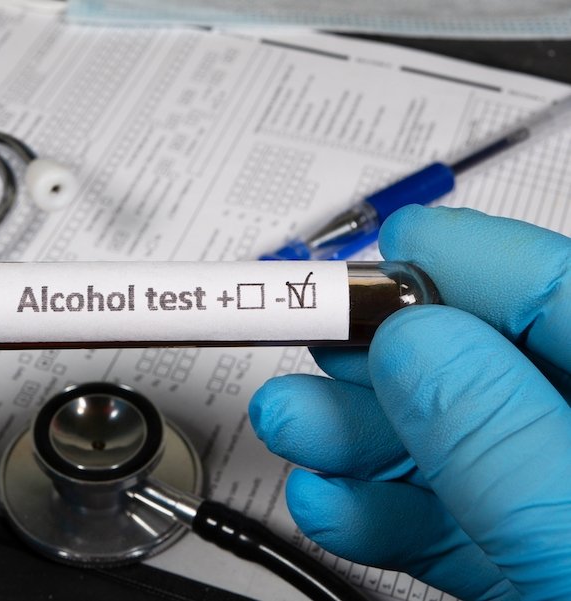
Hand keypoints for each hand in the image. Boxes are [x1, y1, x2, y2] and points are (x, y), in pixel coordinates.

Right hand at [249, 206, 570, 599]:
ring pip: (454, 442)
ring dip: (355, 433)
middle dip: (375, 356)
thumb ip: (498, 436)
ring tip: (291, 425)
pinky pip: (450, 519)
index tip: (339, 273)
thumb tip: (414, 339)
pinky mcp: (530, 564)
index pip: (547, 284)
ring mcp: (559, 498)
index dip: (436, 265)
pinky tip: (333, 505)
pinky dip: (379, 510)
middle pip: (481, 361)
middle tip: (301, 350)